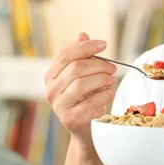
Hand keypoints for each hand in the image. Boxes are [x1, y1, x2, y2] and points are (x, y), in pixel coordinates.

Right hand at [44, 32, 117, 146]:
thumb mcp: (83, 76)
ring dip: (103, 79)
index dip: (85, 47)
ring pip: (82, 84)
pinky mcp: (71, 119)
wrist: (87, 130)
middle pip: (75, 68)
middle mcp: (51, 91)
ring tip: (111, 80)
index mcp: (50, 77)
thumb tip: (82, 34)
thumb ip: (81, 56)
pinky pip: (91, 102)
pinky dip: (105, 94)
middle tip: (113, 68)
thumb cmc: (86, 99)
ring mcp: (59, 106)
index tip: (104, 44)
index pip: (64, 55)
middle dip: (99, 64)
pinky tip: (110, 92)